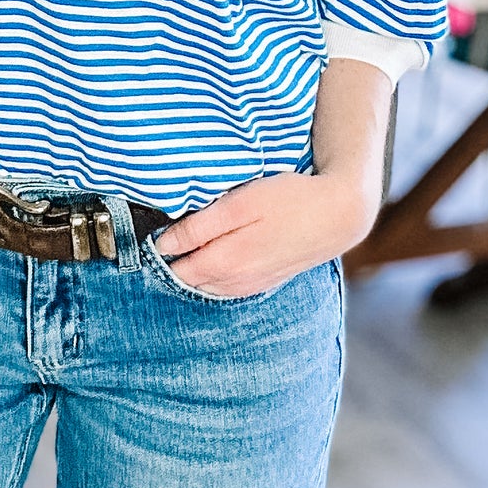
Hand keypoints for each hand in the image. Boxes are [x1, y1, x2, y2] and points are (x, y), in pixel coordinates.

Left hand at [155, 171, 376, 298]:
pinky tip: (214, 256)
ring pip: (207, 287)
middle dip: (171, 264)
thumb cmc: (287, 199)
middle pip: (187, 282)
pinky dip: (213, 276)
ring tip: (185, 245)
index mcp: (224, 262)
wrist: (337, 214)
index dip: (158, 253)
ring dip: (192, 271)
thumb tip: (164, 244)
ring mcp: (251, 285)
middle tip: (163, 237)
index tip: (149, 233)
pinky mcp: (265, 281)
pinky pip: (227, 288)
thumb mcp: (240, 204)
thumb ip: (200, 227)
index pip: (173, 269)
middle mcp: (235, 282)